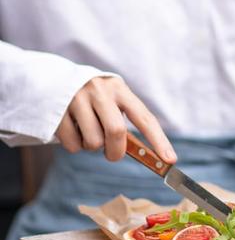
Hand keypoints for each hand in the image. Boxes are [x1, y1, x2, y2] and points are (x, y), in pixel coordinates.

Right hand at [56, 76, 176, 163]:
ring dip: (93, 147)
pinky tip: (73, 130)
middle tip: (112, 154)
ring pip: (93, 142)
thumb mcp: (113, 101)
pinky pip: (72, 144)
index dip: (158, 140)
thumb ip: (124, 121)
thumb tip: (144, 155)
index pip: (144, 118)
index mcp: (120, 89)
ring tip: (88, 132)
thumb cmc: (96, 98)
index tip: (170, 160)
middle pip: (116, 132)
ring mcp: (78, 99)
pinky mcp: (58, 111)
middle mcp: (100, 91)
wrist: (58, 79)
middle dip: (116, 151)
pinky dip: (75, 146)